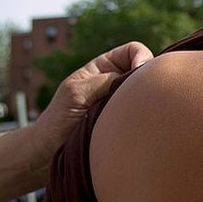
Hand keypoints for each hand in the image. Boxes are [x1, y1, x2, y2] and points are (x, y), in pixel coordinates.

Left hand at [34, 42, 153, 155]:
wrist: (53, 150)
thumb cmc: (59, 119)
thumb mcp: (78, 92)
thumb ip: (106, 80)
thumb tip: (137, 77)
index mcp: (105, 67)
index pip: (133, 51)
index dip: (141, 57)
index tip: (138, 72)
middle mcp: (118, 82)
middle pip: (147, 71)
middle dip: (149, 79)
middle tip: (143, 94)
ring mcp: (125, 103)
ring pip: (149, 95)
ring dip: (146, 101)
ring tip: (137, 111)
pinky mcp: (129, 123)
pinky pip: (145, 115)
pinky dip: (145, 117)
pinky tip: (140, 124)